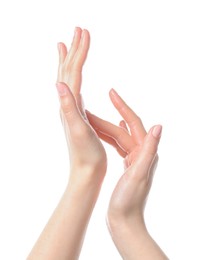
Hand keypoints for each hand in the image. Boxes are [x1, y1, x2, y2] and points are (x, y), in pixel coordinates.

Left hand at [56, 28, 106, 182]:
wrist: (86, 172)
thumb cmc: (86, 155)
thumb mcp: (79, 130)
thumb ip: (68, 107)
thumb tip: (58, 83)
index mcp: (69, 104)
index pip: (73, 71)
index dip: (79, 51)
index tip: (84, 32)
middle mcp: (67, 104)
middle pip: (68, 71)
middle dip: (74, 49)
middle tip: (78, 30)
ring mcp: (71, 109)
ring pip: (69, 79)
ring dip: (71, 61)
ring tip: (68, 47)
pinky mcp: (78, 115)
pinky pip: (74, 90)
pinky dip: (74, 78)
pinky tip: (74, 79)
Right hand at [86, 89, 161, 222]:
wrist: (124, 221)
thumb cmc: (129, 201)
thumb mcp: (139, 174)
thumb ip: (149, 150)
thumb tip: (158, 126)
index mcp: (145, 152)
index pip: (133, 123)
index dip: (122, 106)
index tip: (111, 92)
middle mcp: (142, 153)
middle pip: (122, 130)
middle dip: (105, 120)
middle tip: (87, 111)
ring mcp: (134, 159)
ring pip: (118, 138)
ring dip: (105, 128)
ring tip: (90, 118)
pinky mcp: (127, 166)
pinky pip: (119, 146)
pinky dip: (112, 137)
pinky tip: (110, 131)